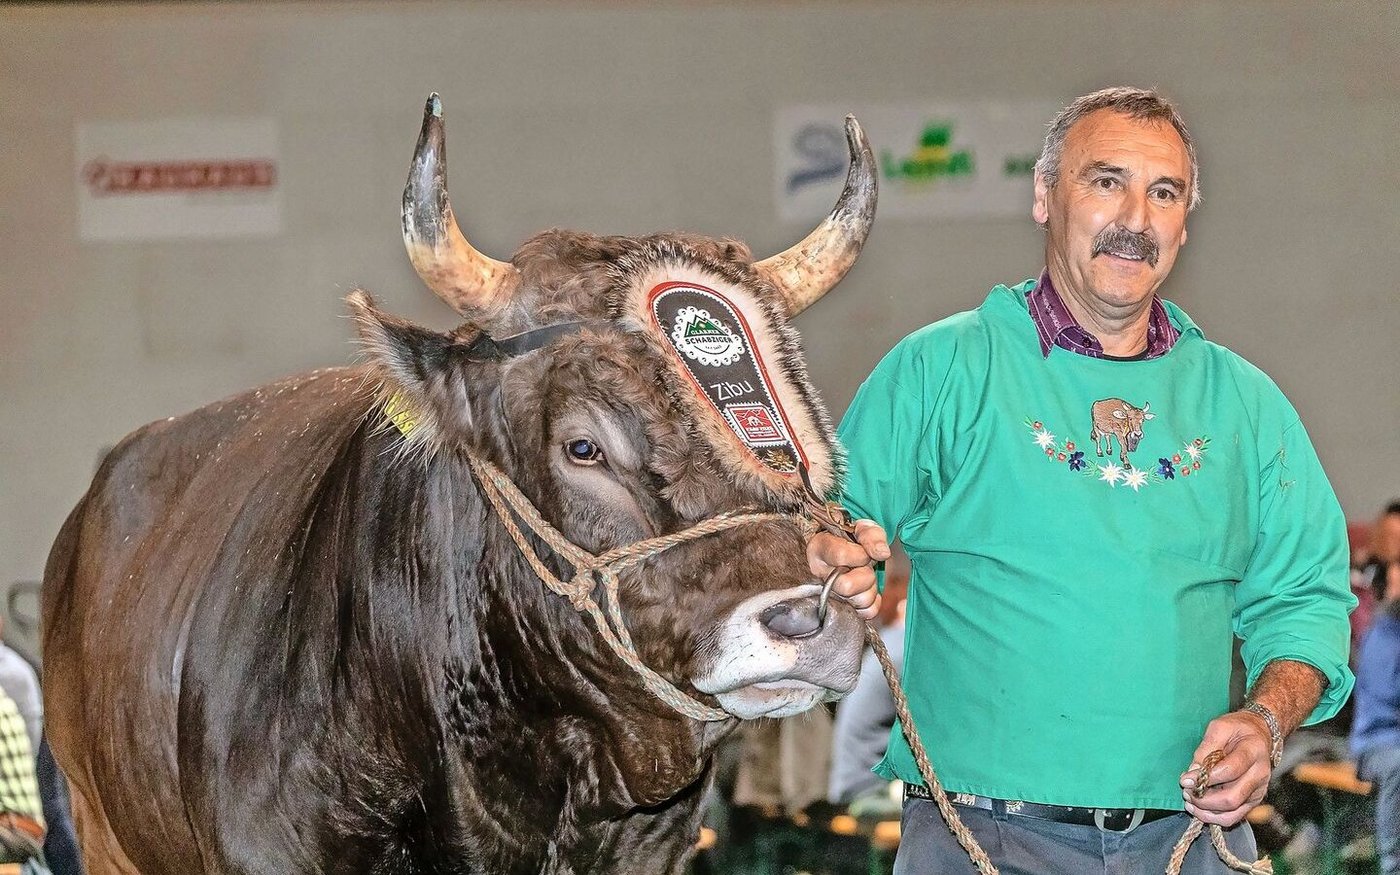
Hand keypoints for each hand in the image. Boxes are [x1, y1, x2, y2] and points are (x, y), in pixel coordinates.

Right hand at [806, 519, 889, 620]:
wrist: (850, 552)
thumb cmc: (854, 539)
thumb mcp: (863, 528)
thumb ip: (872, 536)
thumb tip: (882, 553)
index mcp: (819, 549)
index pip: (840, 556)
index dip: (861, 555)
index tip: (864, 552)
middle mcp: (820, 575)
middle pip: (847, 586)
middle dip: (865, 575)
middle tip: (865, 566)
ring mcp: (830, 594)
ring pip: (859, 601)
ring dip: (870, 588)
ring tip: (864, 576)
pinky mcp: (843, 609)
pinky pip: (866, 613)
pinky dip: (873, 602)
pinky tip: (866, 588)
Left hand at [1178, 710, 1273, 825]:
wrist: (1259, 734)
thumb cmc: (1237, 729)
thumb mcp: (1219, 727)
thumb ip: (1206, 748)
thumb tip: (1193, 771)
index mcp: (1253, 752)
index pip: (1229, 771)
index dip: (1204, 778)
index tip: (1185, 779)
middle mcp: (1259, 775)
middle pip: (1231, 797)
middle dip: (1204, 799)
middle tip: (1187, 791)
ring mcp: (1258, 790)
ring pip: (1232, 812)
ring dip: (1207, 811)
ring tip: (1189, 801)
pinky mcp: (1253, 801)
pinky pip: (1234, 817)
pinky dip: (1214, 818)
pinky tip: (1199, 810)